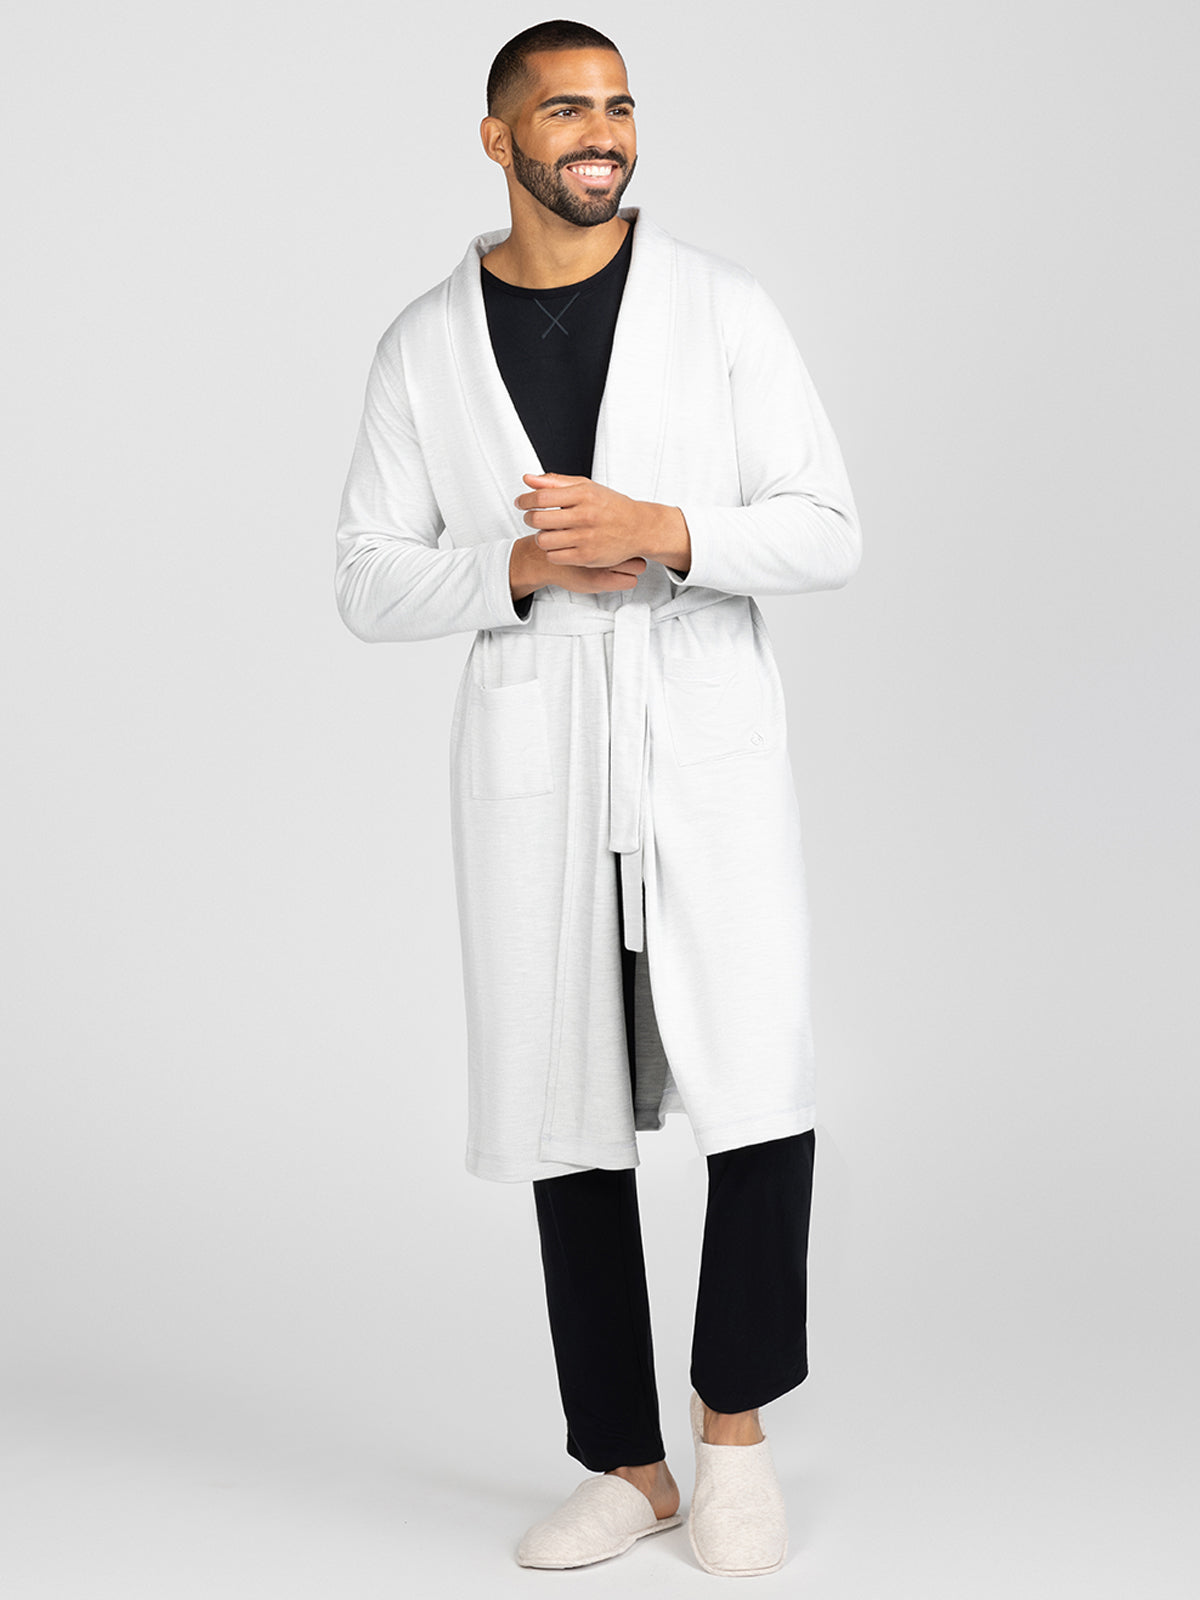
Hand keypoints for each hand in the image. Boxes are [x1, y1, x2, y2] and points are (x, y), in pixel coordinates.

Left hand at [515, 473, 650, 567]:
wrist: (639, 528)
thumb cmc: (612, 506)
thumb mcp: (586, 487)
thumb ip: (555, 482)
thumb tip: (527, 479)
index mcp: (584, 494)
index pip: (541, 497)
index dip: (525, 500)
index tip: (521, 503)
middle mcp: (585, 515)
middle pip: (539, 519)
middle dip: (529, 519)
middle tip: (532, 518)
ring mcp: (587, 538)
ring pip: (544, 540)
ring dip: (540, 537)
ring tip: (547, 533)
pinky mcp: (587, 557)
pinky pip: (555, 557)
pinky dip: (552, 552)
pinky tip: (558, 545)